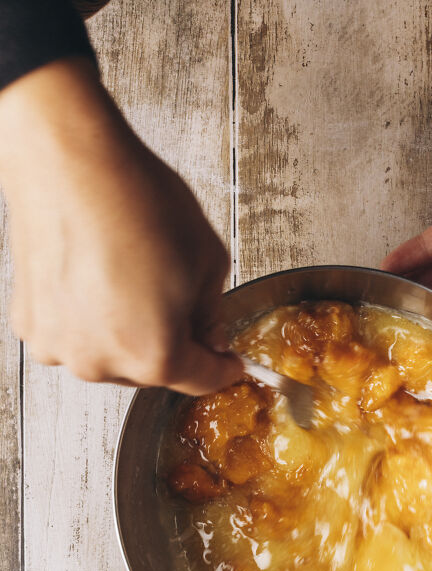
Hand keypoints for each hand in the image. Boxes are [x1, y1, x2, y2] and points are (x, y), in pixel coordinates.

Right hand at [0, 58, 241, 394]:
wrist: (68, 161)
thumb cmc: (136, 202)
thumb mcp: (207, 260)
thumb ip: (212, 312)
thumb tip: (211, 336)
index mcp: (155, 356)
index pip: (201, 378)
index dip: (222, 367)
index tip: (228, 362)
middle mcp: (102, 363)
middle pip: (153, 370)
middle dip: (172, 342)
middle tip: (177, 299)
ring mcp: (61, 347)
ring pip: (111, 355)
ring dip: (128, 332)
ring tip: (130, 278)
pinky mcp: (32, 325)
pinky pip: (74, 335)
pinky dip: (89, 318)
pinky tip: (95, 276)